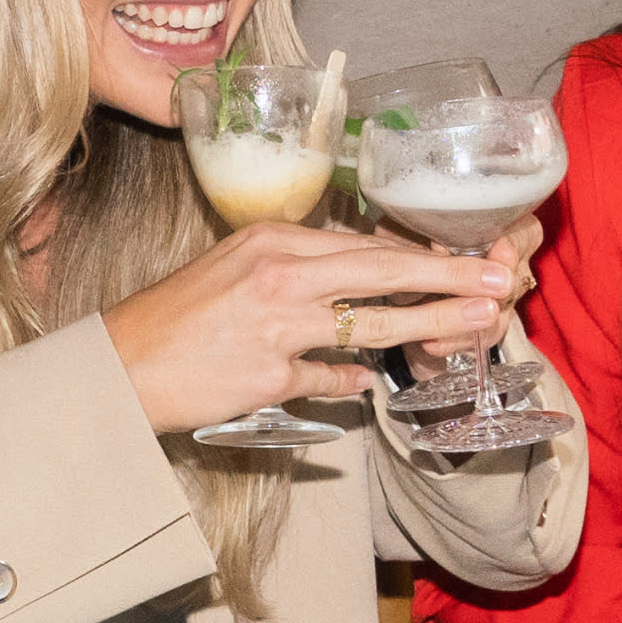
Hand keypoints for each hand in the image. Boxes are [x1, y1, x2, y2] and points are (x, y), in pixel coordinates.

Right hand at [103, 220, 513, 441]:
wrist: (122, 366)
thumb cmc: (176, 317)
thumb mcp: (234, 266)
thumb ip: (294, 267)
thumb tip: (352, 276)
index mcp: (272, 239)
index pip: (364, 243)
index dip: (422, 253)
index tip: (467, 256)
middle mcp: (280, 275)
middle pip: (383, 270)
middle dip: (449, 276)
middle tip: (499, 280)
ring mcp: (278, 327)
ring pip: (374, 324)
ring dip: (433, 324)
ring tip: (479, 323)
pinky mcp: (271, 376)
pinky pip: (331, 377)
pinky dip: (352, 380)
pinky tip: (370, 383)